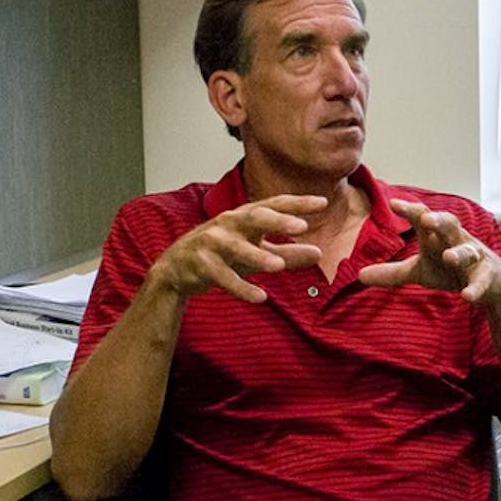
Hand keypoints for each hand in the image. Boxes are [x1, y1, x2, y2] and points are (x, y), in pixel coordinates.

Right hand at [155, 195, 325, 302]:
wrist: (177, 269)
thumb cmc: (223, 255)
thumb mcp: (257, 252)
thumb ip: (288, 253)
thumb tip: (319, 254)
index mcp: (245, 217)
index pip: (274, 205)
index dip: (297, 203)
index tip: (323, 203)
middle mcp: (229, 224)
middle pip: (254, 217)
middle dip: (277, 221)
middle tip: (301, 226)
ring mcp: (212, 243)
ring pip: (236, 247)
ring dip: (257, 255)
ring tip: (278, 266)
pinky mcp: (201, 265)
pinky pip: (223, 276)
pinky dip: (241, 287)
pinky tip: (260, 297)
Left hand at [358, 199, 500, 304]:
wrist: (490, 285)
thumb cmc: (451, 270)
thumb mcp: (420, 271)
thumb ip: (392, 273)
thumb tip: (359, 275)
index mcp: (438, 236)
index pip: (423, 217)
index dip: (410, 210)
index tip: (394, 203)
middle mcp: (457, 241)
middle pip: (449, 224)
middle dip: (438, 220)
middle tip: (425, 219)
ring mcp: (474, 258)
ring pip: (468, 251)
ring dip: (459, 253)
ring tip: (448, 257)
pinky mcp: (487, 277)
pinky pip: (481, 281)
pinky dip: (475, 288)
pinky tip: (466, 296)